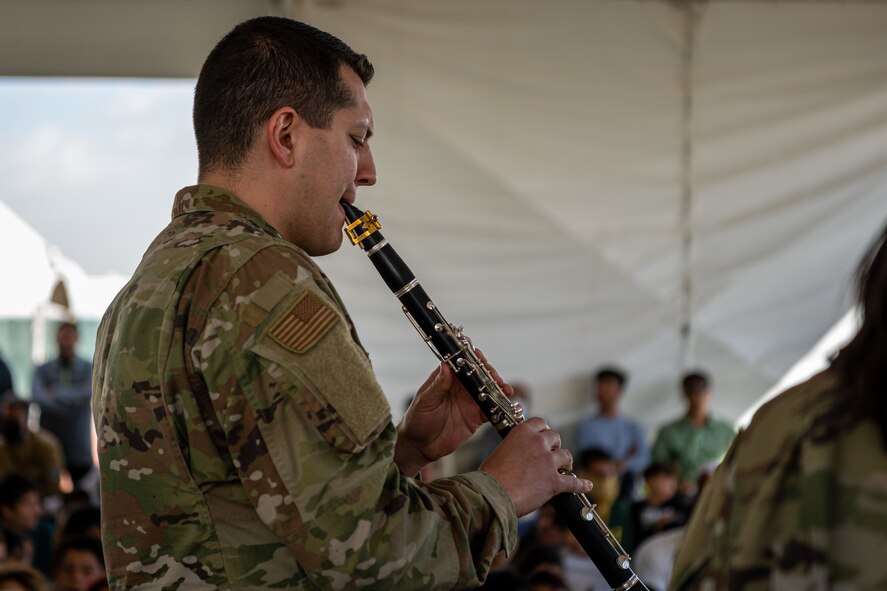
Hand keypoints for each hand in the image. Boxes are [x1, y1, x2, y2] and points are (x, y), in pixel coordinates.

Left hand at [394, 350, 511, 475]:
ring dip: (500, 390)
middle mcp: (461, 388)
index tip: (482, 360)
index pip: (464, 363)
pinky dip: (502, 408)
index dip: (474, 359)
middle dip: (492, 375)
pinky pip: (492, 411)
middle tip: (497, 381)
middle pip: (481, 375)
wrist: (420, 446)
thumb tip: (446, 366)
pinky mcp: (476, 418)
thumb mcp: (425, 401)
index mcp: (448, 379)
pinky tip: (510, 407)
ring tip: (507, 391)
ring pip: (489, 391)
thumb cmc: (417, 420)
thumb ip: (438, 385)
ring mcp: (470, 402)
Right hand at [479, 417, 593, 516]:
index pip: (540, 423)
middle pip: (555, 437)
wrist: (491, 496)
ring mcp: (548, 462)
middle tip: (553, 454)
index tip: (544, 437)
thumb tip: (519, 456)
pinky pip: (573, 482)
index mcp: (522, 432)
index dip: (544, 431)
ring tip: (566, 468)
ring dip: (566, 462)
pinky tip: (587, 486)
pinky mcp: (554, 481)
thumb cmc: (490, 477)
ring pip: (566, 456)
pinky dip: (581, 485)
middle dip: (555, 446)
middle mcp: (537, 443)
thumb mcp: (500, 452)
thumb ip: (514, 449)